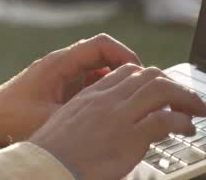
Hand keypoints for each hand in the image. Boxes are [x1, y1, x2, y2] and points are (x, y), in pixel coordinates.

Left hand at [0, 34, 139, 151]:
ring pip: (100, 71)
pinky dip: (105, 93)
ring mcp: (64, 77)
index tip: (140, 75)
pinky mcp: (63, 90)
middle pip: (106, 55)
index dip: (125, 55)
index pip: (101, 44)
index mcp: (59, 63)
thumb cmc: (10, 116)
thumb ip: (79, 113)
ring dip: (118, 83)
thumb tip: (112, 117)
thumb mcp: (47, 116)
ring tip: (133, 102)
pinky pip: (91, 85)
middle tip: (143, 92)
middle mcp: (63, 65)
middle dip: (127, 70)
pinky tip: (113, 112)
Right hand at [29, 64, 205, 179]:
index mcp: (89, 96)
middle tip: (186, 101)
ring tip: (196, 110)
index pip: (127, 72)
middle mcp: (105, 100)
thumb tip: (108, 124)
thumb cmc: (54, 154)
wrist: (47, 167)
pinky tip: (186, 129)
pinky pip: (165, 119)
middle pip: (148, 75)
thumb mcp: (66, 124)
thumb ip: (90, 117)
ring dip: (186, 98)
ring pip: (161, 90)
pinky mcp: (130, 137)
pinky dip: (183, 122)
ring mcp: (118, 117)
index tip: (161, 94)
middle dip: (173, 85)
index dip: (150, 78)